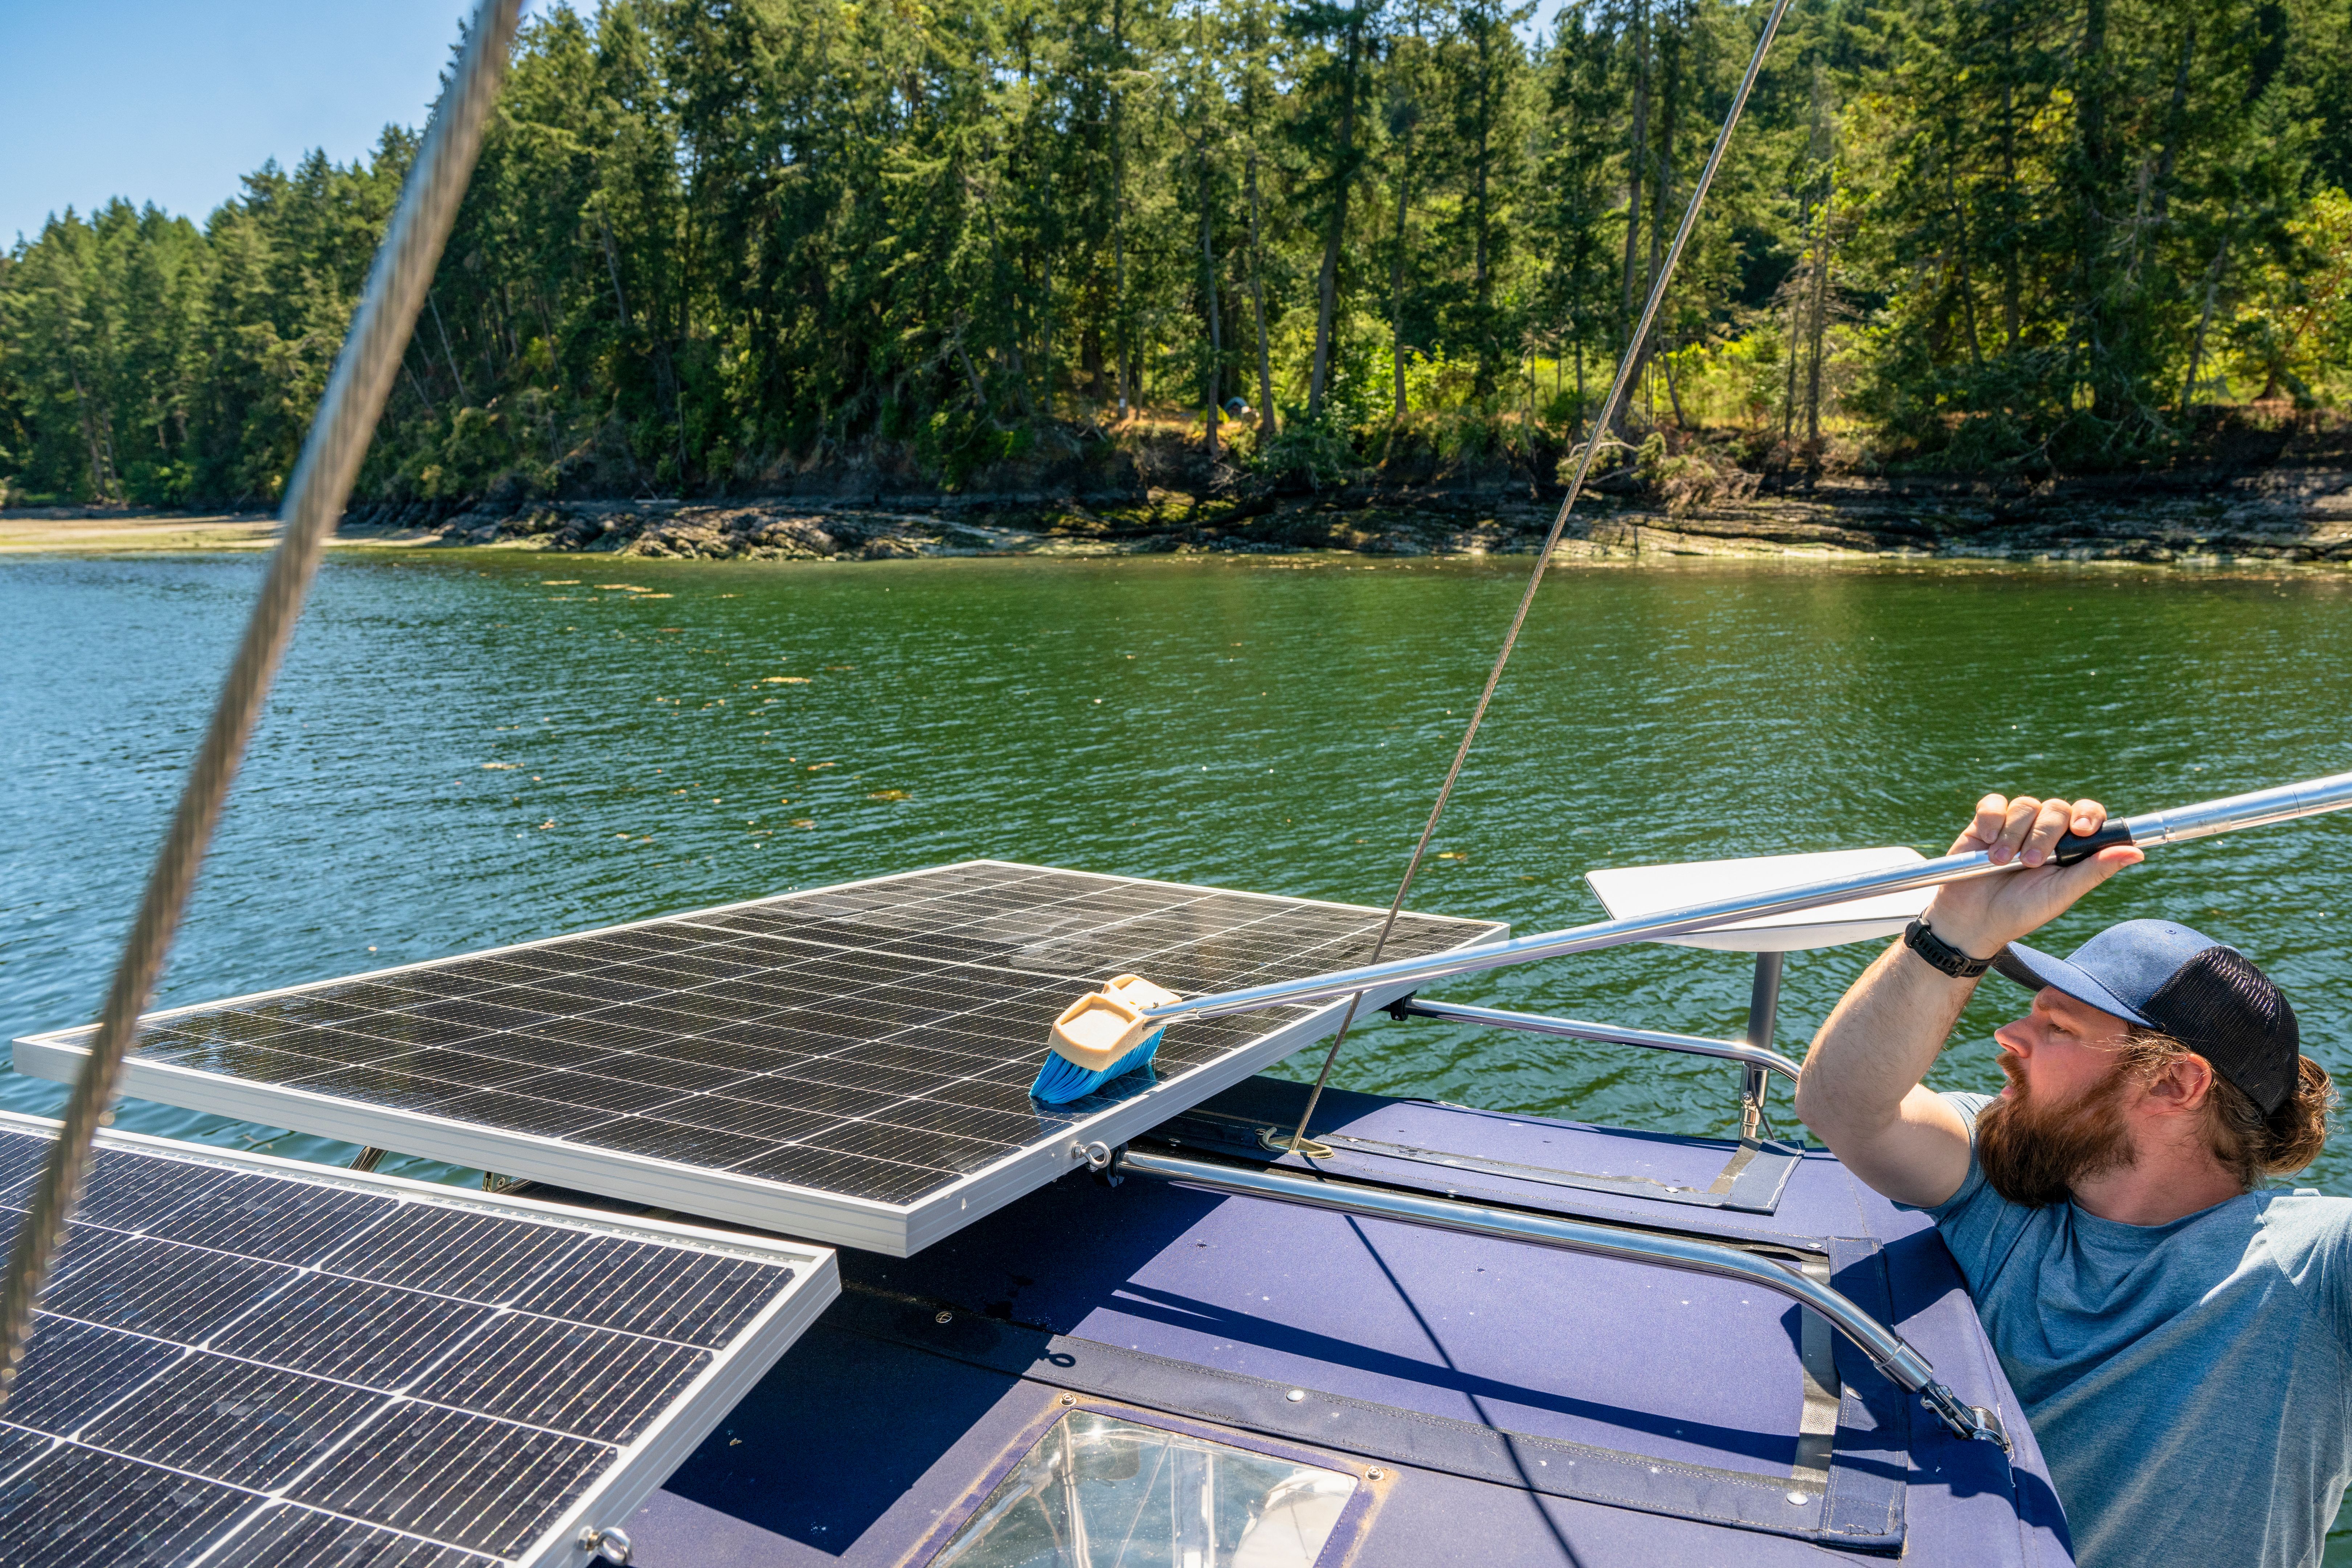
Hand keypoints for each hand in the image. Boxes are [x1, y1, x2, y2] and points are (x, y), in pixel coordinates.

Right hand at [1919, 794, 2143, 958]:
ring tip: (2001, 862)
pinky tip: (1986, 841)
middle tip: (2030, 864)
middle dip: (2044, 835)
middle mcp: (2045, 831)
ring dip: (2014, 835)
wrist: (1973, 919)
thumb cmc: (2021, 911)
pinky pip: (1994, 804)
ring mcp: (2015, 825)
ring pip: (2026, 806)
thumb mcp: (2061, 894)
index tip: (2082, 830)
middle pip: (2056, 809)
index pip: (2088, 814)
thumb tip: (2138, 853)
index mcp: (2070, 847)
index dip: (2088, 815)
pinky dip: (1992, 819)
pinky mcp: (1985, 823)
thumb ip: (2095, 870)